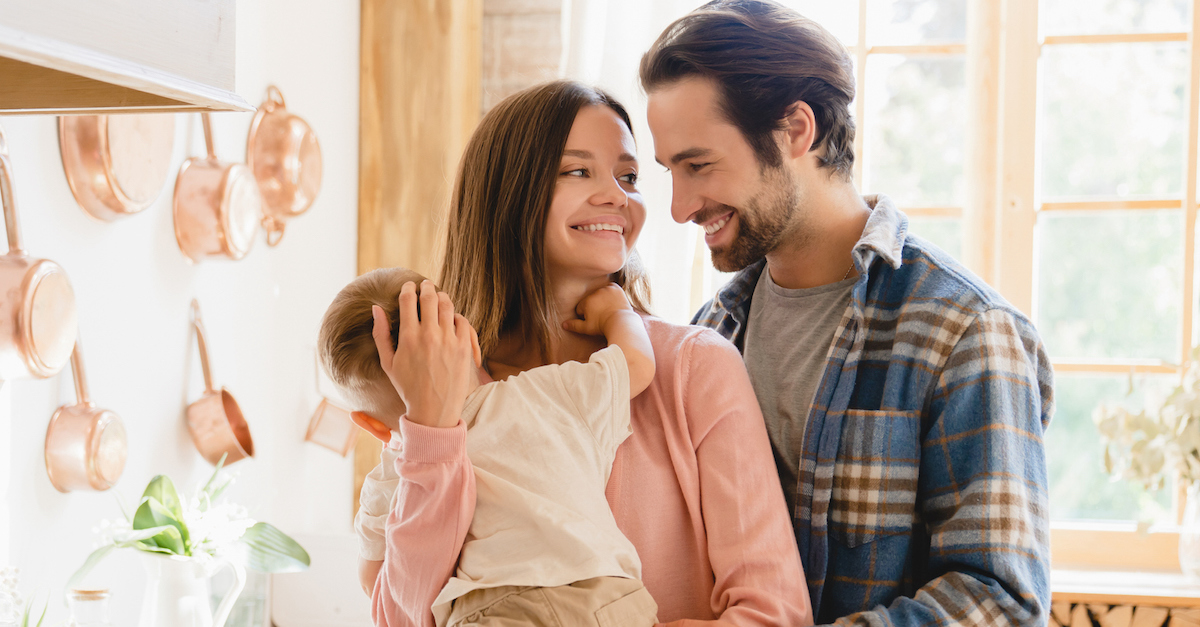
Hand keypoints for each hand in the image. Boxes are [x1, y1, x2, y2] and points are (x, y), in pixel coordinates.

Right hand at [372, 280, 481, 427]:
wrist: (433, 410)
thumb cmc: (408, 387)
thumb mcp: (388, 363)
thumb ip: (380, 334)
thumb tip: (376, 308)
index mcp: (409, 337)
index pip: (408, 300)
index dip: (407, 288)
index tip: (408, 286)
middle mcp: (430, 335)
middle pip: (429, 297)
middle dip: (425, 287)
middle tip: (424, 285)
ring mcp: (449, 340)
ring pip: (447, 305)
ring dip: (441, 297)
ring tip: (438, 296)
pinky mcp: (464, 347)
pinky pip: (462, 320)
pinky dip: (456, 315)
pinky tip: (451, 317)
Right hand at [562, 283, 632, 336]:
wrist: (621, 322)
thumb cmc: (603, 326)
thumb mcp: (587, 328)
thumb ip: (574, 325)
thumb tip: (563, 324)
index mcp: (586, 302)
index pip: (581, 308)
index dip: (586, 316)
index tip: (594, 321)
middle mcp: (594, 292)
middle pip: (590, 300)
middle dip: (593, 307)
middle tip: (602, 316)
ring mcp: (605, 289)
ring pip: (600, 294)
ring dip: (602, 299)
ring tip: (608, 310)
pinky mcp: (615, 287)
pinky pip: (610, 287)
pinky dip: (611, 293)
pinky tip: (613, 302)